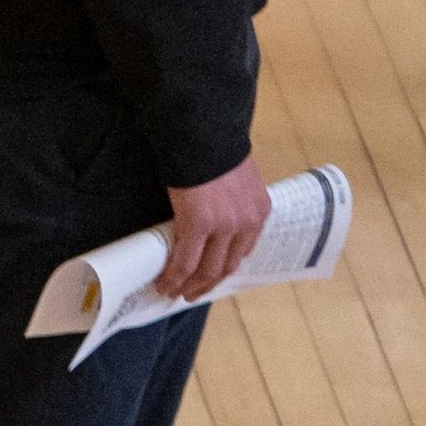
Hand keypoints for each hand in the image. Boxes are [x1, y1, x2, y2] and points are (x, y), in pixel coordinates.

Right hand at [157, 153, 270, 299]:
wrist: (203, 133)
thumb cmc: (213, 147)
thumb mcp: (234, 177)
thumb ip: (229, 198)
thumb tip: (210, 208)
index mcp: (260, 210)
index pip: (244, 249)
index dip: (225, 266)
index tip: (210, 275)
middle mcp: (248, 222)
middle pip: (228, 265)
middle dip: (207, 283)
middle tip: (191, 293)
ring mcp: (225, 226)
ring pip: (208, 269)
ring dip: (190, 285)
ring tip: (174, 292)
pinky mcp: (200, 224)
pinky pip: (186, 260)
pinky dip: (174, 275)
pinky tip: (165, 282)